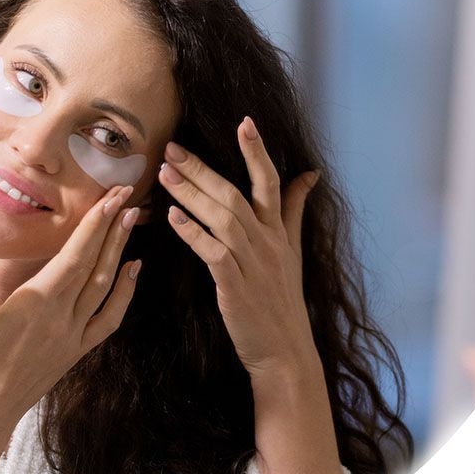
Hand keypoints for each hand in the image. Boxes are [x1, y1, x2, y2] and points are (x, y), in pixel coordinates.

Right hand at [0, 184, 140, 449]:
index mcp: (36, 304)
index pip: (74, 255)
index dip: (94, 224)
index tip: (110, 197)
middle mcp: (62, 317)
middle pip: (96, 263)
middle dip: (112, 227)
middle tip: (128, 196)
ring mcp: (73, 334)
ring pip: (105, 286)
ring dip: (120, 251)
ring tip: (132, 221)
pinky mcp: (77, 350)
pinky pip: (110, 319)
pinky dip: (125, 294)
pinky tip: (132, 272)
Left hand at [158, 116, 319, 378]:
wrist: (285, 350)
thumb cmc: (282, 301)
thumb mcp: (293, 252)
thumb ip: (294, 211)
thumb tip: (309, 175)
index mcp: (277, 232)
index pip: (270, 183)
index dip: (257, 153)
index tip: (244, 122)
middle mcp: (266, 242)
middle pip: (234, 195)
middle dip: (202, 169)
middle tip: (172, 148)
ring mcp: (252, 264)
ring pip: (221, 218)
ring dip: (191, 194)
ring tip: (165, 173)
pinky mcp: (235, 286)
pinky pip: (213, 252)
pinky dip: (193, 233)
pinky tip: (173, 217)